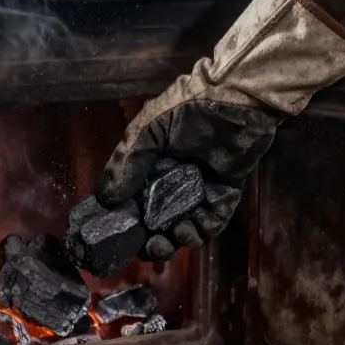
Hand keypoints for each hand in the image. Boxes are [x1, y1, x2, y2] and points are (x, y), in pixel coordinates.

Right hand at [95, 0, 344, 261]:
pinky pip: (214, 218)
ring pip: (185, 225)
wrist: (239, 98)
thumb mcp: (149, 130)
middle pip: (157, 223)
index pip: (131, 203)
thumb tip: (105, 198)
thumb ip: (128, 162)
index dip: (126, 224)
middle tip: (155, 246)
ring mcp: (198, 187)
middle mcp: (170, 180)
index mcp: (148, 166)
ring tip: (180, 234)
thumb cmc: (189, 108)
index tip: (122, 239)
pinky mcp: (224, 190)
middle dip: (155, 241)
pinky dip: (207, 227)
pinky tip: (201, 225)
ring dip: (181, 238)